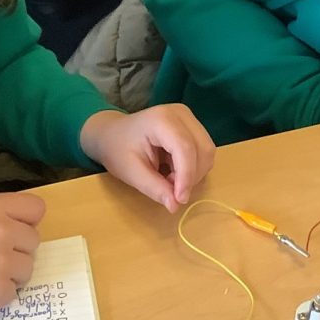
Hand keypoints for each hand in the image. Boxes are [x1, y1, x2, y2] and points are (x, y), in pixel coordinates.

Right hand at [0, 192, 45, 319]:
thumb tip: (16, 224)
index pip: (36, 208)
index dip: (26, 221)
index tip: (13, 231)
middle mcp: (1, 231)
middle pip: (34, 240)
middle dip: (16, 250)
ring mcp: (2, 263)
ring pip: (28, 268)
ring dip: (10, 273)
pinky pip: (14, 292)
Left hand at [79, 106, 214, 211]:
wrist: (112, 134)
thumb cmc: (117, 150)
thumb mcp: (131, 173)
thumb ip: (154, 188)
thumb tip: (175, 206)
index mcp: (161, 119)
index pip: (185, 149)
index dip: (186, 176)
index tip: (179, 200)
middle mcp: (180, 113)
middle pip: (202, 149)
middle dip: (191, 176)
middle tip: (169, 190)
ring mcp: (189, 118)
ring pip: (207, 151)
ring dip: (193, 173)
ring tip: (169, 179)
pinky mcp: (193, 126)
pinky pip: (204, 151)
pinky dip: (193, 167)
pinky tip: (174, 171)